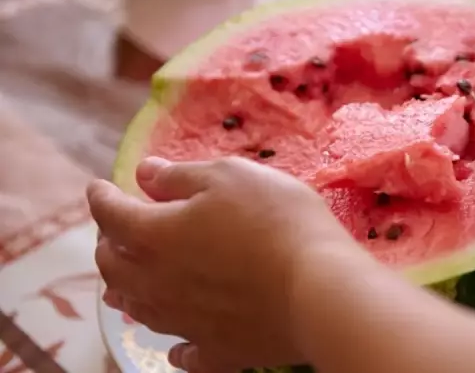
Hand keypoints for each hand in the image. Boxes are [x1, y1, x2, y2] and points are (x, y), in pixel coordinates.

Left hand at [88, 156, 359, 370]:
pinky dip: (176, 345)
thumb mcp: (231, 176)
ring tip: (123, 284)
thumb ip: (181, 176)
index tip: (99, 186)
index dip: (101, 196)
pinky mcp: (217, 351)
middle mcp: (157, 283)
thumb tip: (144, 175)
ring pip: (140, 309)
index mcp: (155, 235)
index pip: (110, 214)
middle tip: (113, 232)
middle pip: (113, 266)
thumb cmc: (277, 220)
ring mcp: (185, 322)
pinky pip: (185, 353)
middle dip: (107, 244)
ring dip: (127, 291)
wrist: (320, 289)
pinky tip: (178, 345)